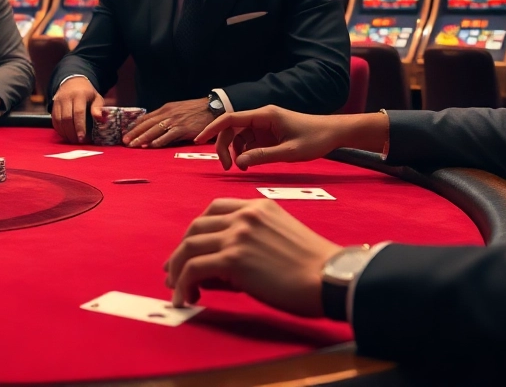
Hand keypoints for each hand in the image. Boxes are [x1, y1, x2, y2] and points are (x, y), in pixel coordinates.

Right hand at [51, 76, 101, 143]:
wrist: (72, 81)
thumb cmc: (87, 93)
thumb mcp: (96, 97)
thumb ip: (98, 108)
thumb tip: (100, 119)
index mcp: (79, 95)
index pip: (78, 112)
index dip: (80, 126)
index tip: (82, 138)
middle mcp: (66, 97)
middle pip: (67, 118)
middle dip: (72, 132)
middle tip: (78, 142)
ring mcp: (58, 101)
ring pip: (59, 120)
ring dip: (65, 133)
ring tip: (72, 140)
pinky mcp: (53, 106)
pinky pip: (54, 120)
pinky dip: (59, 130)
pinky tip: (66, 135)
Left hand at [124, 99, 213, 147]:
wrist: (213, 108)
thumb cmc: (196, 110)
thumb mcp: (178, 109)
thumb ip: (167, 117)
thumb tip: (156, 126)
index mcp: (166, 109)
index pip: (146, 118)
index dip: (136, 126)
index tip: (127, 133)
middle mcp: (168, 114)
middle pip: (147, 124)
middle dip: (135, 133)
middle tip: (125, 141)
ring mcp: (175, 121)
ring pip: (155, 130)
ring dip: (143, 138)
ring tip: (134, 145)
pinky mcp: (183, 128)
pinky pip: (168, 135)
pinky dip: (159, 141)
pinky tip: (152, 146)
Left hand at [163, 198, 340, 315]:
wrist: (332, 278)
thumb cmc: (313, 268)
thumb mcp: (277, 243)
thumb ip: (244, 247)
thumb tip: (208, 273)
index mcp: (258, 206)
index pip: (214, 210)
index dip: (197, 231)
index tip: (190, 249)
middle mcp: (244, 215)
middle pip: (196, 228)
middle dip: (181, 251)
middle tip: (173, 272)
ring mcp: (237, 234)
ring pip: (189, 247)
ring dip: (178, 271)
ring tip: (177, 290)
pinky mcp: (234, 258)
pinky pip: (194, 269)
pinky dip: (183, 285)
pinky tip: (184, 299)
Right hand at [198, 106, 390, 170]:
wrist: (335, 133)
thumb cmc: (316, 139)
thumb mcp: (289, 152)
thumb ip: (263, 156)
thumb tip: (239, 163)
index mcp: (265, 115)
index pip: (230, 118)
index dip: (212, 129)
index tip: (198, 140)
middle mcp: (262, 117)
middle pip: (231, 128)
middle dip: (224, 146)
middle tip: (226, 167)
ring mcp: (264, 125)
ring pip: (239, 136)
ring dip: (236, 151)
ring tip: (242, 168)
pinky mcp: (268, 133)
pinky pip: (249, 141)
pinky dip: (246, 153)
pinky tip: (251, 164)